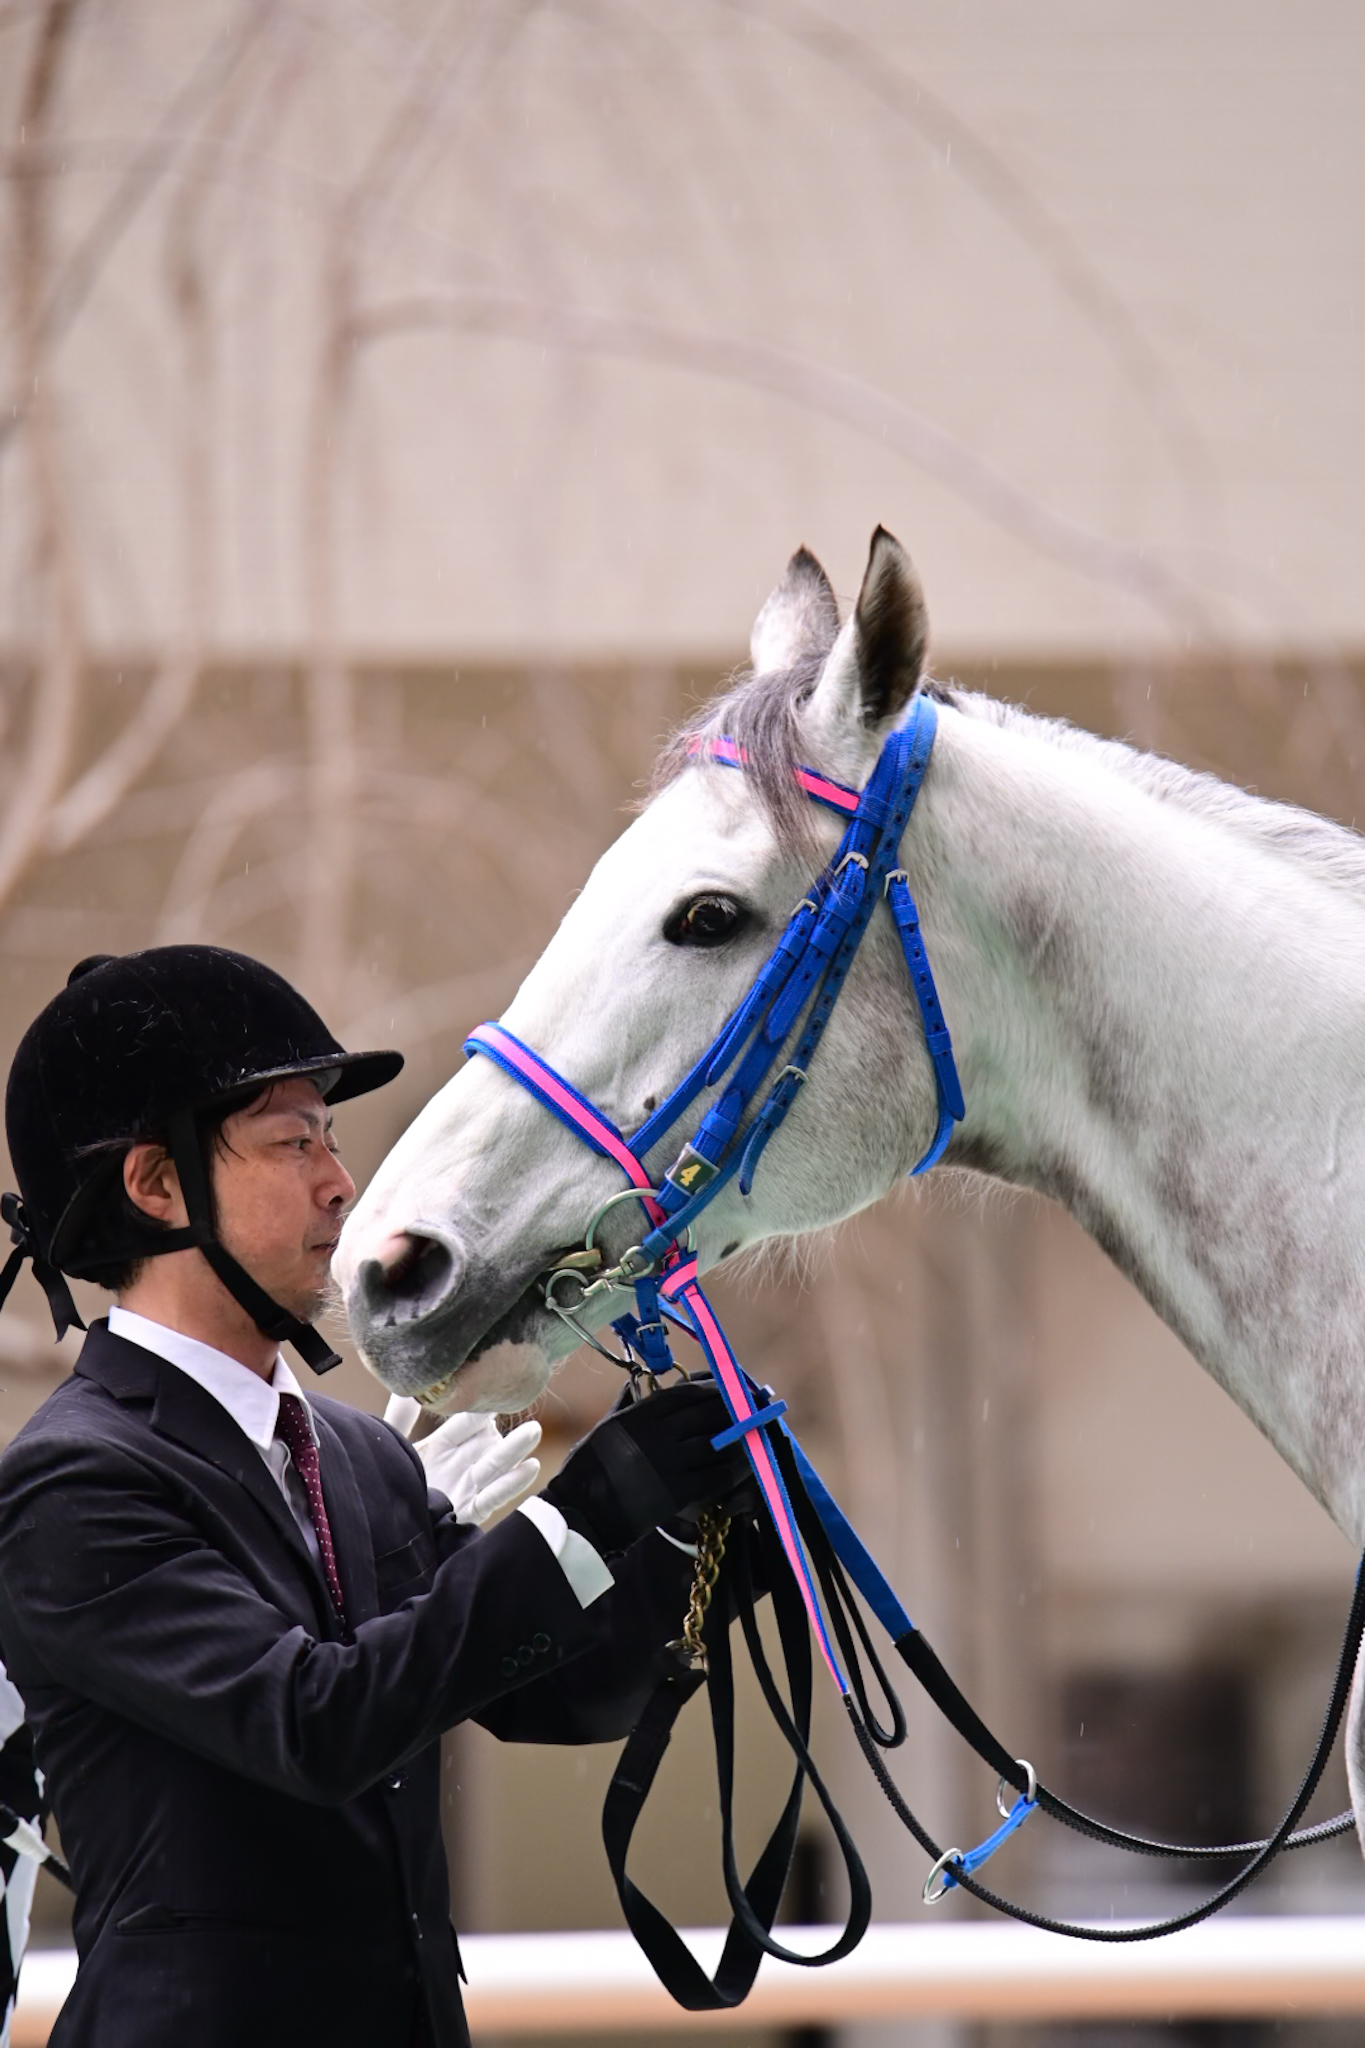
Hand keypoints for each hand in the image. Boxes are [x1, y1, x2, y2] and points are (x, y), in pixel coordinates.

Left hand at [383, 1395, 541, 1525]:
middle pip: (487, 1442)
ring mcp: (467, 1487)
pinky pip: (494, 1497)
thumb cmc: (391, 1484)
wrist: (386, 1528)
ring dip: (515, 1449)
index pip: (466, 1422)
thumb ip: (399, 1418)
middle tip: (523, 1410)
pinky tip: (531, 1466)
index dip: (478, 1408)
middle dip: (504, 1427)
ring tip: (534, 1431)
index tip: (492, 1389)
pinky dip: (512, 1483)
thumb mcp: (393, 1447)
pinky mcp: (470, 1511)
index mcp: (442, 1446)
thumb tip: (405, 1385)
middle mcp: (460, 1464)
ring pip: (496, 1465)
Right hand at [540, 1381, 748, 1555]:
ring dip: (738, 1440)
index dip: (710, 1390)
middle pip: (706, 1415)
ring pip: (716, 1444)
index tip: (727, 1389)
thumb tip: (633, 1386)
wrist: (583, 1512)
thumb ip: (624, 1406)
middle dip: (731, 1410)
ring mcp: (668, 1462)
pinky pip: (714, 1476)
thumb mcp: (604, 1428)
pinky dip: (732, 1471)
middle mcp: (657, 1434)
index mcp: (640, 1415)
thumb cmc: (588, 1469)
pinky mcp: (676, 1491)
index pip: (685, 1394)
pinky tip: (740, 1469)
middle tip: (751, 1409)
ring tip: (753, 1438)